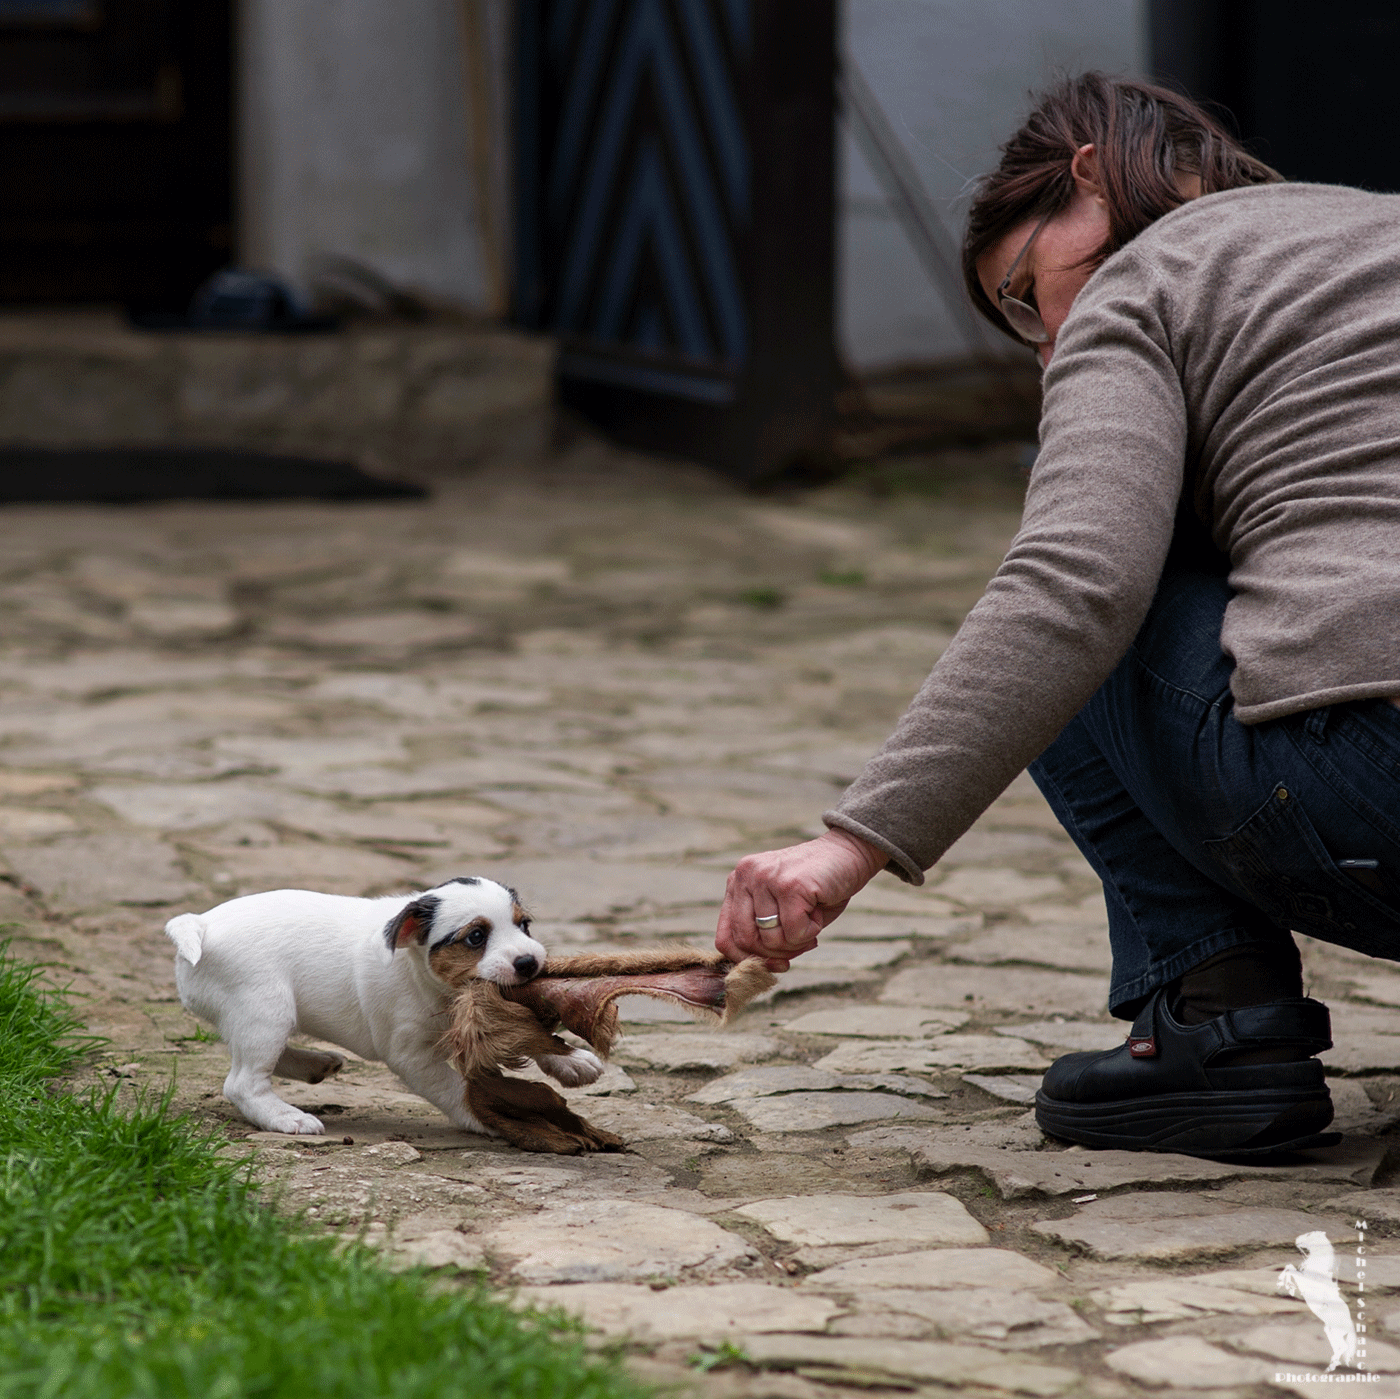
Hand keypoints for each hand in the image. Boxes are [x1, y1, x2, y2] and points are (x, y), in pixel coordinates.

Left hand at [715, 827, 887, 971]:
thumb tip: (760, 969)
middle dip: (776, 951)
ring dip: (797, 940)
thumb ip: (766, 937)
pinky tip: (818, 909)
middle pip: (746, 940)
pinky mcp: (789, 885)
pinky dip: (811, 931)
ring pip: (770, 939)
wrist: (849, 853)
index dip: (747, 959)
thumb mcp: (783, 911)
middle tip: (801, 938)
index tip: (774, 963)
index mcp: (738, 883)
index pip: (725, 937)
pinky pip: (794, 932)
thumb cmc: (817, 888)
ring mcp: (765, 878)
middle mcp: (745, 876)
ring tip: (810, 915)